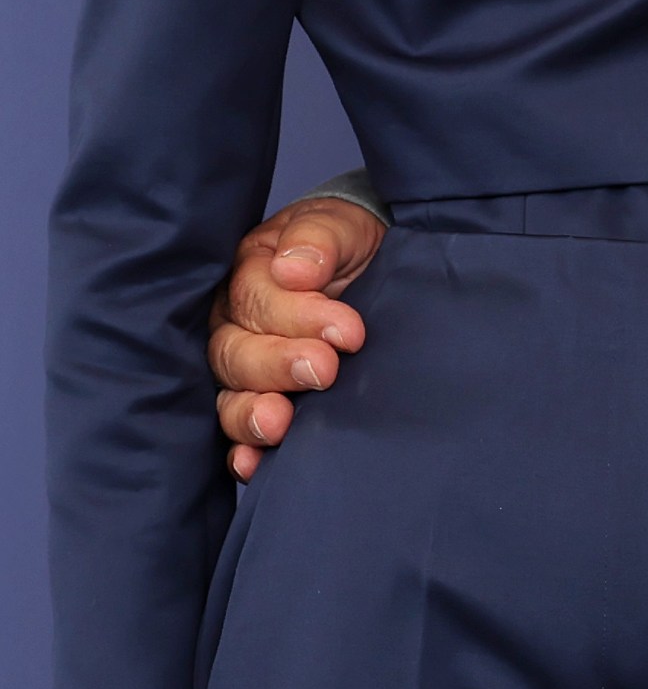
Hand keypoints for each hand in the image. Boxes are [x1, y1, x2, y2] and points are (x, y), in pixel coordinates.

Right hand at [210, 198, 383, 483]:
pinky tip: (253, 465)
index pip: (256, 300)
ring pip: (230, 395)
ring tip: (279, 421)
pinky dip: (243, 451)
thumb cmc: (348, 242)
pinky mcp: (264, 402)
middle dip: (278, 364)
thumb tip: (294, 269)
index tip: (348, 330)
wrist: (376, 263)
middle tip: (325, 368)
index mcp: (249, 275)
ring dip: (251, 413)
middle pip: (235, 353)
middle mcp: (236, 325)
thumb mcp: (341, 224)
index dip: (298, 316)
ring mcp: (246, 368)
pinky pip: (238, 434)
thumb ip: (318, 238)